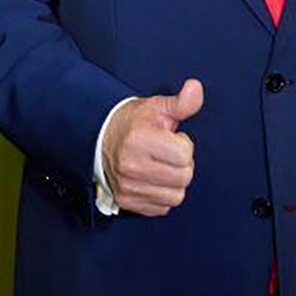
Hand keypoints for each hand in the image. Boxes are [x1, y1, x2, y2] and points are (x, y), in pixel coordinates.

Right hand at [99, 79, 204, 216]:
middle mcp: (131, 165)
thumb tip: (196, 88)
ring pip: (175, 196)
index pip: (184, 155)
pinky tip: (154, 180)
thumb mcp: (157, 107)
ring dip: (174, 183)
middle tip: (168, 154)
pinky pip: (162, 208)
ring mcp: (127, 186)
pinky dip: (162, 196)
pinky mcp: (126, 201)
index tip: (172, 139)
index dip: (184, 145)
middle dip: (182, 165)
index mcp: (140, 139)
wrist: (100, 139)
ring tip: (162, 167)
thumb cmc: (133, 123)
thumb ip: (182, 102)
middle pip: (183, 177)